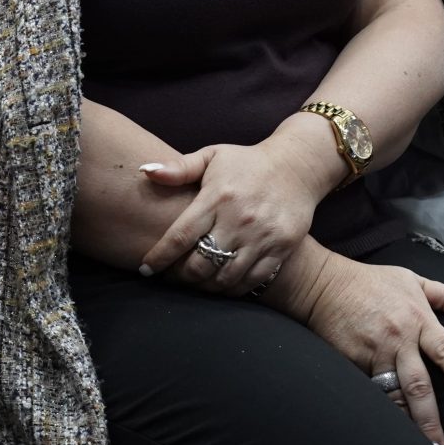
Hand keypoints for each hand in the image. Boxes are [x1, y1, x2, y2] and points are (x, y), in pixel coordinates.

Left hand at [137, 126, 336, 293]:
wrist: (298, 166)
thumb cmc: (247, 162)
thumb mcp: (213, 156)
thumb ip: (179, 168)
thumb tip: (145, 171)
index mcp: (217, 196)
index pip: (181, 235)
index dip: (159, 257)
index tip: (145, 269)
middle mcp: (239, 219)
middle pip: (200, 264)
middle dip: (180, 276)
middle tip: (172, 277)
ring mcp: (262, 236)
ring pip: (225, 277)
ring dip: (205, 286)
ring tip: (195, 282)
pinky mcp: (281, 248)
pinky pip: (251, 280)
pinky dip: (233, 288)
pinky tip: (222, 283)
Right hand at [298, 253, 443, 444]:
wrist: (323, 283)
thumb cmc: (371, 282)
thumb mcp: (414, 280)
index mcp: (419, 320)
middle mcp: (398, 339)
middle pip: (419, 386)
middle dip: (431, 420)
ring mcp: (374, 352)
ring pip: (393, 395)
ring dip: (406, 423)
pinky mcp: (351, 362)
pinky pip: (368, 392)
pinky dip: (379, 411)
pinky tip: (386, 431)